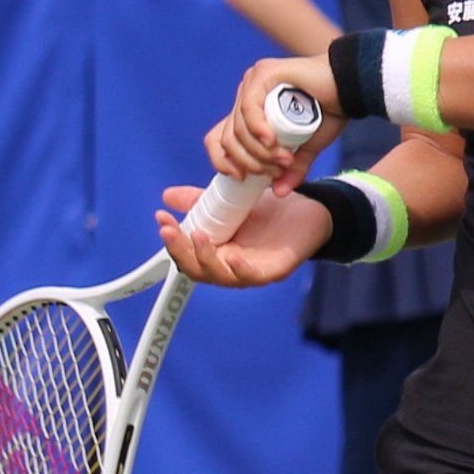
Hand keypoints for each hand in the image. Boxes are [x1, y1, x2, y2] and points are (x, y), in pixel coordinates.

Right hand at [156, 181, 328, 288]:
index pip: (187, 254)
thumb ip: (201, 201)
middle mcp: (231, 266)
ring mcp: (252, 271)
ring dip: (205, 259)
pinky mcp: (274, 271)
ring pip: (221, 276)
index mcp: (218, 251)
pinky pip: (254, 277)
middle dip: (181, 251)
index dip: (172, 240)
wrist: (311, 208)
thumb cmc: (270, 211)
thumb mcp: (230, 200)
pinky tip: (232, 257)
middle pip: (198, 270)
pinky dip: (241, 269)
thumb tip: (168, 196)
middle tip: (170, 231)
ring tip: (198, 237)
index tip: (162, 218)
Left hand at [207, 55, 337, 180]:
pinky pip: (249, 109)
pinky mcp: (263, 74)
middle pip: (228, 137)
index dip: (223, 161)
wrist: (352, 88)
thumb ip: (291, 168)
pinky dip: (258, 130)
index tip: (243, 179)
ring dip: (259, 151)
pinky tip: (273, 141)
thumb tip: (279, 192)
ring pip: (238, 127)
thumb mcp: (307, 148)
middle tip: (275, 171)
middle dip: (249, 161)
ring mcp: (253, 82)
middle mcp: (246, 94)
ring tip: (284, 159)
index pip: (219, 138)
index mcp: (250, 110)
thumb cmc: (331, 112)